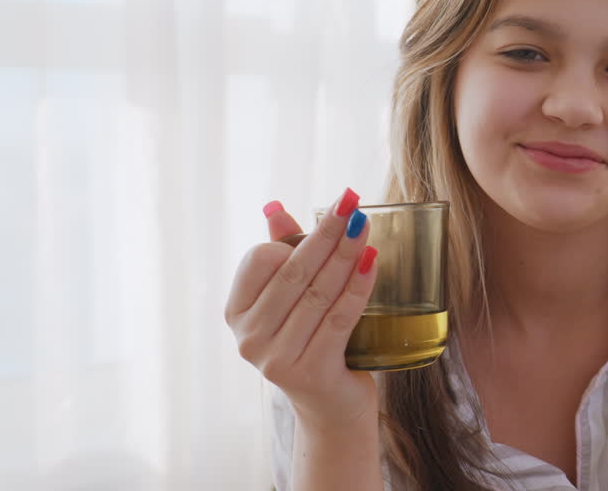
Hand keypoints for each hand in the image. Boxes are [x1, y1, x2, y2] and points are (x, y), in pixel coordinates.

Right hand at [225, 188, 379, 430]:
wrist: (331, 403)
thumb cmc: (310, 338)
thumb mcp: (291, 297)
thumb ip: (283, 252)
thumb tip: (274, 207)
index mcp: (236, 312)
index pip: (260, 259)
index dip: (296, 237)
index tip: (334, 214)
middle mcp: (248, 337)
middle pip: (294, 272)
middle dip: (327, 234)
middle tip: (353, 205)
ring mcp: (276, 358)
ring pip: (318, 294)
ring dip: (346, 255)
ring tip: (365, 227)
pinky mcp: (309, 372)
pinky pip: (338, 319)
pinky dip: (358, 287)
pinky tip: (372, 262)